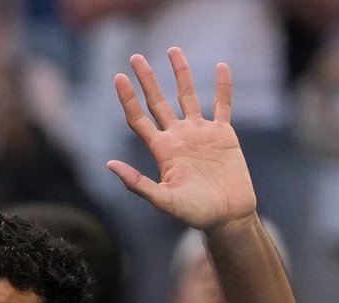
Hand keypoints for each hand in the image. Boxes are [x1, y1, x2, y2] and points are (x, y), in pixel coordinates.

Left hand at [108, 49, 256, 231]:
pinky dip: (223, 87)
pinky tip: (222, 66)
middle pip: (158, 102)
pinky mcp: (223, 135)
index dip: (128, 99)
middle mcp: (178, 137)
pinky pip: (223, 105)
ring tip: (172, 50)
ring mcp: (201, 134)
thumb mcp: (164, 200)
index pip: (139, 119)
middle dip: (146, 80)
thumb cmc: (196, 213)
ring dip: (181, 74)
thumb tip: (110, 165)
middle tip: (135, 57)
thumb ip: (138, 183)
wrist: (228, 217)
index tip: (118, 78)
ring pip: (188, 96)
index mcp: (162, 150)